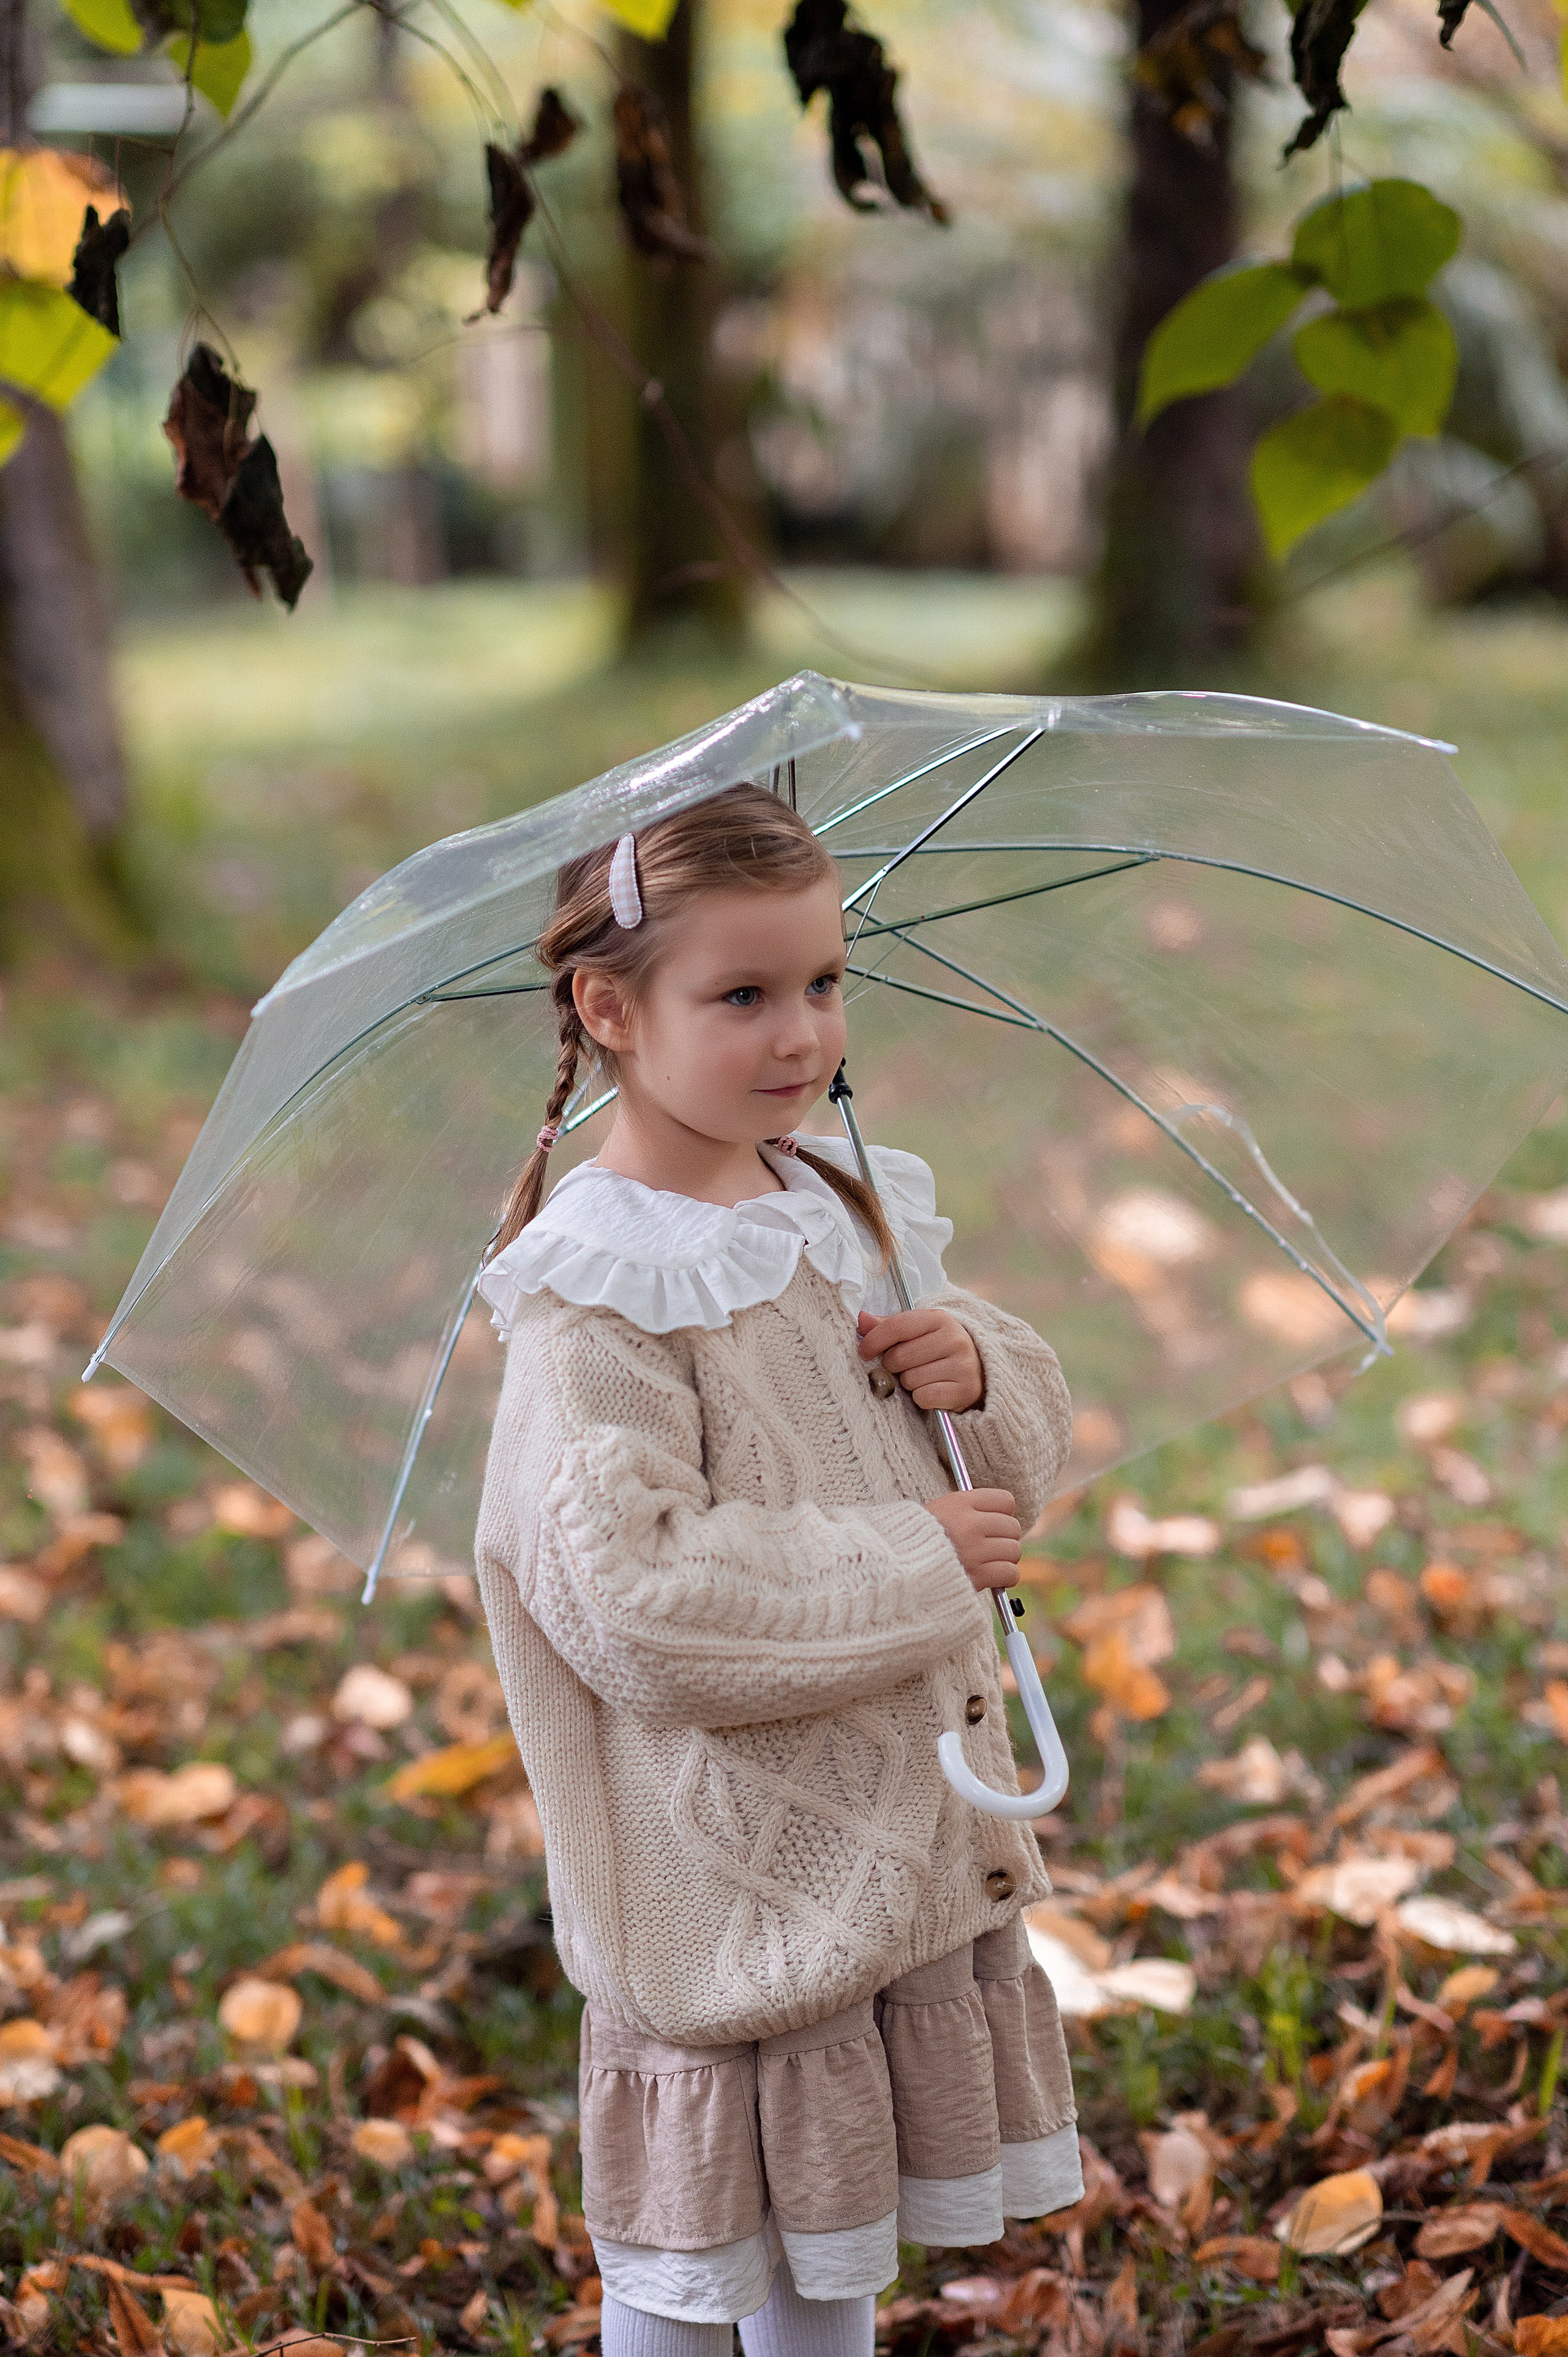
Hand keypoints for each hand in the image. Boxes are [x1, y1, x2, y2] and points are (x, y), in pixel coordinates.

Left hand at [857, 1306, 983, 1411]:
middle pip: (900, 1357)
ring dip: (908, 1383)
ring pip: (911, 1379)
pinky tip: (931, 1390)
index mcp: (939, 1319)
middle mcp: (954, 1339)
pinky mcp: (964, 1390)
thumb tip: (861, 1319)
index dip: (874, 1340)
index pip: (898, 1327)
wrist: (978, 1373)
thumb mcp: (917, 1332)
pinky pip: (924, 1397)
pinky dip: (921, 1398)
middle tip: (903, 1367)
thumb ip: (889, 1326)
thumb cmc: (938, 1351)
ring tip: (921, 1377)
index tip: (864, 1352)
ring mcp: (962, 1365)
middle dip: (893, 1366)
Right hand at [922, 1488, 1019, 1591]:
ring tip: (988, 1562)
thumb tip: (997, 1516)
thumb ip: (966, 1510)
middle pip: (1012, 1527)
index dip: (1002, 1513)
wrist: (895, 1568)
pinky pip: (1010, 1573)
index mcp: (959, 1503)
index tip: (993, 1522)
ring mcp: (974, 1551)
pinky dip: (1005, 1577)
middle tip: (990, 1546)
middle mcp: (970, 1524)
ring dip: (1005, 1558)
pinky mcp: (976, 1576)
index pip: (1005, 1501)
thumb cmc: (914, 1540)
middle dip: (1004, 1537)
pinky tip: (992, 1577)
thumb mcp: (936, 1511)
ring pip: (1014, 1550)